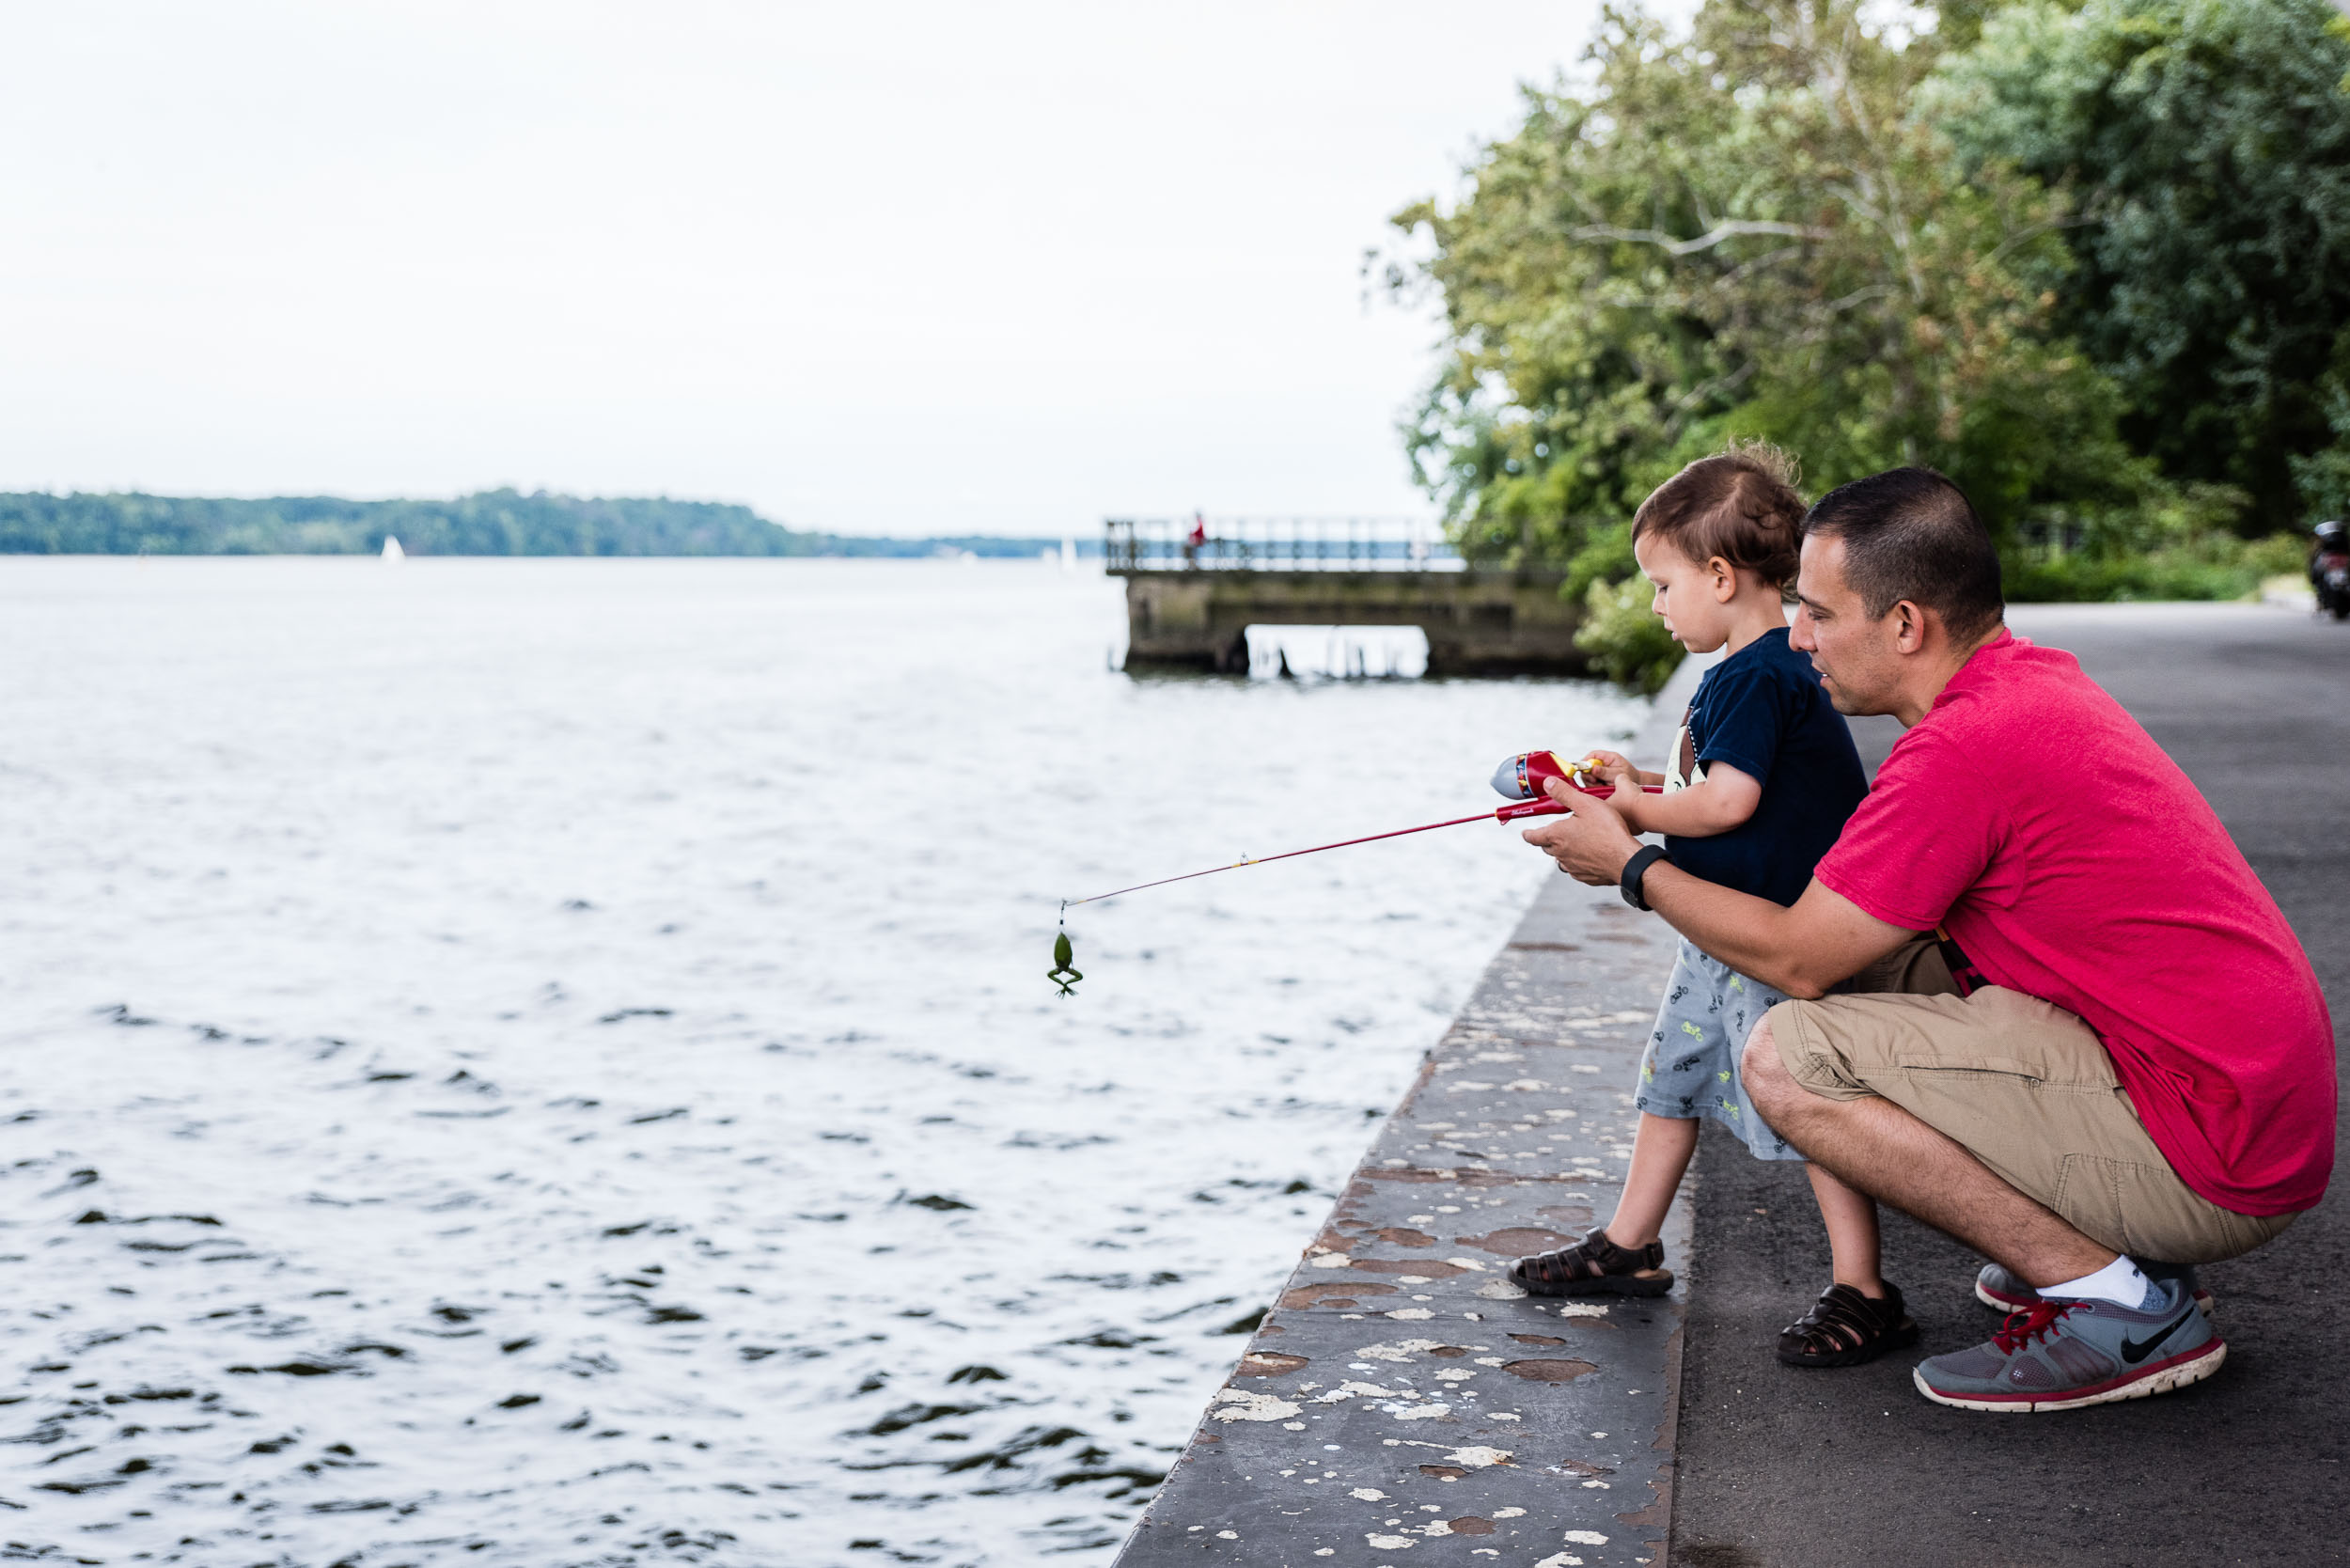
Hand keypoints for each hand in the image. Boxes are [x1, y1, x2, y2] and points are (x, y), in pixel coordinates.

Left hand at [1522, 775, 1643, 886]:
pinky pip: (1576, 869)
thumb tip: (1548, 783)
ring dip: (1563, 851)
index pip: (1533, 836)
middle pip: (1546, 847)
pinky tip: (1589, 855)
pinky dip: (1578, 862)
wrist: (1625, 859)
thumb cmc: (1608, 831)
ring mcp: (1572, 867)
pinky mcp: (1585, 877)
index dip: (1528, 834)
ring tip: (1573, 842)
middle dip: (1547, 839)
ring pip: (1561, 859)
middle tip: (1554, 832)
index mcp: (1556, 836)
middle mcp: (1560, 854)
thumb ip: (1564, 793)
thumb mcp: (1586, 804)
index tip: (1525, 832)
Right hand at [1576, 748, 1636, 787]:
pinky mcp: (1598, 780)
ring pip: (1587, 777)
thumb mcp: (1618, 773)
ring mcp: (1600, 772)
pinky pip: (1591, 783)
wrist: (1637, 785)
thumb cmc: (1630, 777)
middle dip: (1589, 775)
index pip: (1592, 755)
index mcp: (1608, 757)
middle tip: (1595, 781)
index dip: (1585, 761)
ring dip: (1592, 783)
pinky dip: (1595, 787)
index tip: (1583, 769)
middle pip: (1587, 767)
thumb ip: (1605, 771)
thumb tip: (1592, 768)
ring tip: (1603, 786)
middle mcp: (1602, 763)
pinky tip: (1603, 788)